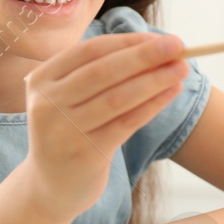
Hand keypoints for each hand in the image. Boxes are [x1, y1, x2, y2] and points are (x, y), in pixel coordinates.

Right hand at [22, 31, 188, 219]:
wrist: (49, 186)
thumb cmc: (68, 131)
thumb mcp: (66, 98)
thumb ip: (97, 72)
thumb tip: (154, 46)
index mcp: (41, 80)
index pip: (89, 51)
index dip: (127, 42)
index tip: (158, 37)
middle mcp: (47, 103)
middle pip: (104, 71)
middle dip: (145, 56)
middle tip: (178, 45)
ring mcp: (65, 130)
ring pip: (118, 97)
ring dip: (154, 80)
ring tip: (182, 69)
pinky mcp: (85, 153)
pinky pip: (126, 123)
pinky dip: (152, 105)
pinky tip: (171, 93)